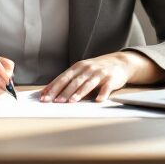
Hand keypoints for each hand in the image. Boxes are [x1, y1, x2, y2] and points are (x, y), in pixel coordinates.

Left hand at [40, 51, 161, 102]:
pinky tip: (98, 100)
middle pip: (72, 82)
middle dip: (62, 92)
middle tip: (54, 102)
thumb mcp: (82, 70)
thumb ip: (69, 79)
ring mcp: (99, 73)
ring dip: (79, 93)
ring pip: (87, 84)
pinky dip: (103, 94)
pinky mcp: (112, 79)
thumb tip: (50, 91)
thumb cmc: (96, 69)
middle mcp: (87, 69)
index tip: (43, 97)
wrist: (120, 62)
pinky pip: (106, 87)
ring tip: (71, 101)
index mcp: (78, 67)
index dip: (53, 88)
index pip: (62, 78)